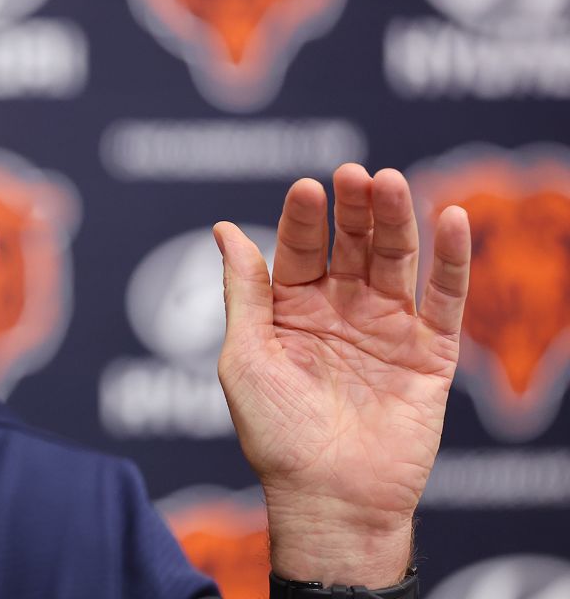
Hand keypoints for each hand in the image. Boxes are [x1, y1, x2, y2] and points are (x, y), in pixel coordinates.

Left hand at [213, 163, 470, 586]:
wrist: (328, 499)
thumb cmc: (274, 436)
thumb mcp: (245, 358)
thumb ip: (244, 292)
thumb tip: (223, 228)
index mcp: (290, 310)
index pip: (299, 250)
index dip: (303, 219)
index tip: (307, 187)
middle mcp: (339, 312)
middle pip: (350, 245)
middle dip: (353, 209)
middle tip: (355, 175)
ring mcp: (386, 329)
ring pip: (395, 261)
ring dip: (395, 220)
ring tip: (390, 183)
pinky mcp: (429, 354)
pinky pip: (445, 300)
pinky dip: (451, 260)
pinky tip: (448, 219)